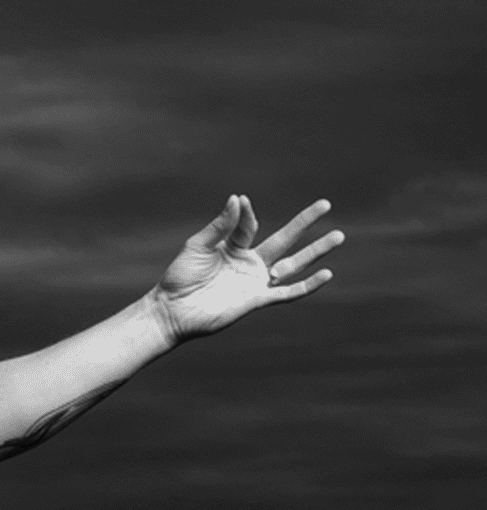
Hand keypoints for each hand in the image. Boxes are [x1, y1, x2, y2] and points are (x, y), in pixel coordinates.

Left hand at [149, 195, 341, 341]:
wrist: (171, 310)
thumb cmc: (179, 278)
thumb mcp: (197, 246)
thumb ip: (220, 226)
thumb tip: (238, 199)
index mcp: (233, 248)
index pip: (250, 226)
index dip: (246, 214)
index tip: (242, 201)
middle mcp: (249, 263)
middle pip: (284, 240)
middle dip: (305, 223)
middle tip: (326, 204)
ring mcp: (254, 282)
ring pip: (292, 264)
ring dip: (316, 251)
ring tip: (339, 235)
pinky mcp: (255, 300)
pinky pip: (287, 292)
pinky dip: (307, 285)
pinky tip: (327, 274)